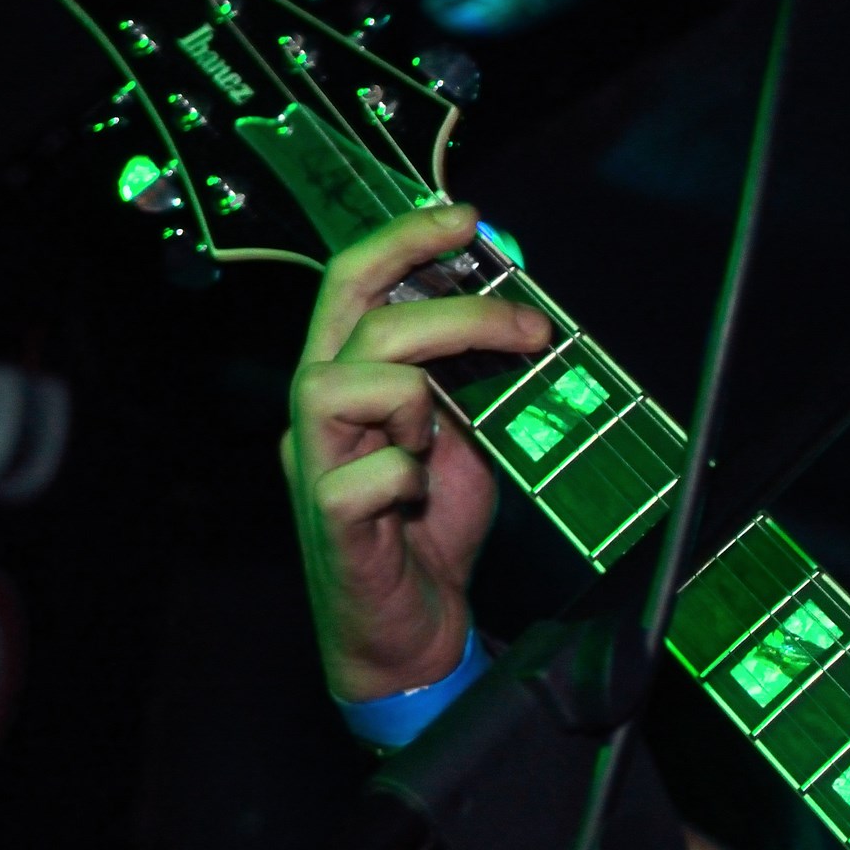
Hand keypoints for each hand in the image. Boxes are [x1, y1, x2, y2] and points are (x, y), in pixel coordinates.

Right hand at [283, 203, 554, 701]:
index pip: (352, 282)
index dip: (403, 239)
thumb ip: (476, 376)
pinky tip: (420, 496)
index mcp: (346, 377)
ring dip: (415, 396)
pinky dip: (406, 476)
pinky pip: (361, 477)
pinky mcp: (330, 526)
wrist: (414, 631)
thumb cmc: (429, 525)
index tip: (469, 219)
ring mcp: (315, 468)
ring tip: (441, 436)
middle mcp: (317, 414)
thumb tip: (520, 308)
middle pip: (361, 320)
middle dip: (457, 311)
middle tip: (533, 330)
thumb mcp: (466, 432)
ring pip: (339, 382)